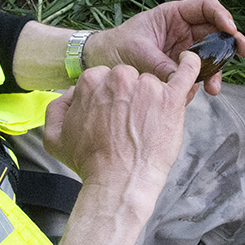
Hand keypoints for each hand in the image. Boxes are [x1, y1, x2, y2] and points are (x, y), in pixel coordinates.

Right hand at [42, 50, 200, 191]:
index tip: (113, 114)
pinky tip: (189, 61)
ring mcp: (147, 87)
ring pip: (152, 82)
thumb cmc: (90, 163)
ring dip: (152, 98)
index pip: (105, 77)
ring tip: (148, 124)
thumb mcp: (55, 137)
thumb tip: (71, 95)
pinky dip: (189, 65)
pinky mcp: (171, 98)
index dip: (110, 97)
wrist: (118, 182)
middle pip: (130, 77)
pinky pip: (185, 71)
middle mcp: (119, 79)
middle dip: (130, 96)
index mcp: (92, 81)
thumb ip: (57, 108)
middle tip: (130, 122)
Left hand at [83, 0, 244, 94]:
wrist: (101, 65)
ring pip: (211, 56)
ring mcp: (185, 51)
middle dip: (232, 42)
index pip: (206, 8)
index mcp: (173, 15)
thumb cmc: (116, 47)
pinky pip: (199, 74)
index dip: (222, 16)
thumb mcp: (137, 52)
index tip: (230, 30)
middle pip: (216, 32)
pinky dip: (202, 83)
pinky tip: (198, 92)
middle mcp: (183, 31)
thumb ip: (161, 64)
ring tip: (214, 87)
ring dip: (217, 70)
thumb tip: (180, 78)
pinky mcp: (182, 70)